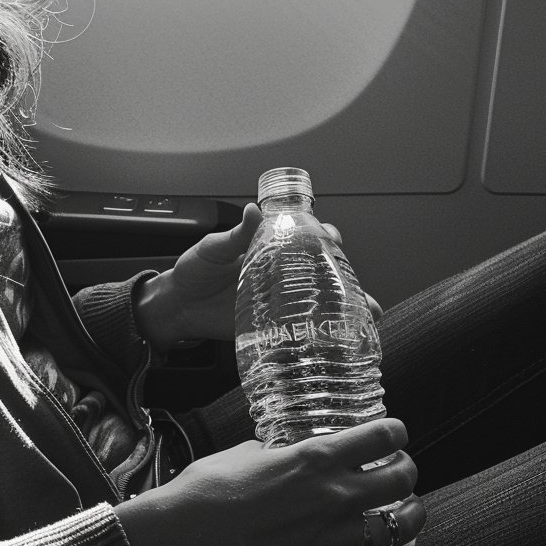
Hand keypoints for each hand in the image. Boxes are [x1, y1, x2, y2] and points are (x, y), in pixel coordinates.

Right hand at [116, 418, 425, 545]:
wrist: (188, 538)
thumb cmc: (208, 491)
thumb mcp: (245, 452)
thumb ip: (276, 452)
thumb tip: (281, 453)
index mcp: (314, 457)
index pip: (379, 437)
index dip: (394, 431)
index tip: (394, 432)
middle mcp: (334, 495)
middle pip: (401, 477)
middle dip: (405, 468)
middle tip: (400, 467)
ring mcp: (337, 539)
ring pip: (403, 523)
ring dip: (412, 511)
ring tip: (408, 507)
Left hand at [135, 209, 379, 351]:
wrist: (178, 307)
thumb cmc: (194, 271)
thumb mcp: (213, 249)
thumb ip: (235, 235)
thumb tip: (253, 210)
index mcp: (268, 248)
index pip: (304, 237)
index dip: (323, 236)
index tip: (332, 237)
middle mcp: (279, 273)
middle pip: (321, 269)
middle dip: (345, 272)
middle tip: (352, 279)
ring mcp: (278, 299)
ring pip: (320, 299)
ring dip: (347, 303)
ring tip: (367, 310)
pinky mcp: (272, 324)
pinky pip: (303, 327)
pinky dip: (325, 331)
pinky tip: (344, 335)